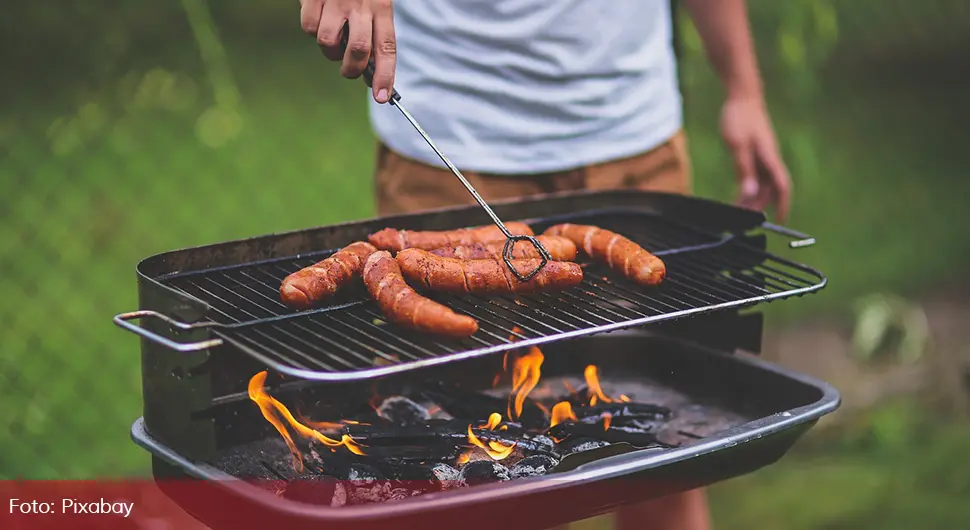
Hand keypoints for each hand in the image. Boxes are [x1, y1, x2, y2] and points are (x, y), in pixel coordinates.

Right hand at [300, 0, 396, 102]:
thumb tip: (368, 73)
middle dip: (351, 69)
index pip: (387, 48)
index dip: (385, 75)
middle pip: (358, 51)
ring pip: (328, 43)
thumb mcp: (375, 3)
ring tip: (333, 36)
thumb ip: (373, 33)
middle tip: (348, 71)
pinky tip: (318, 14)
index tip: (382, 97)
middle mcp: (361, 5)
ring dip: (329, 50)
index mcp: (381, 7)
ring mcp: (336, 1)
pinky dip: (311, 28)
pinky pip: (308, 27)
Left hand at [720, 96, 791, 221]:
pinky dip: (749, 187)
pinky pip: (756, 175)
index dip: (783, 204)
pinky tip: (740, 194)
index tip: (780, 220)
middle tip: (743, 218)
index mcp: (769, 157)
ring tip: (738, 209)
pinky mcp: (757, 153)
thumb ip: (743, 169)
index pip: (782, 186)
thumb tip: (750, 192)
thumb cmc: (739, 117)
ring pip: (763, 184)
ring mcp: (764, 156)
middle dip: (760, 205)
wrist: (741, 96)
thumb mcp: (737, 145)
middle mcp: (770, 159)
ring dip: (753, 197)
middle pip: (770, 189)